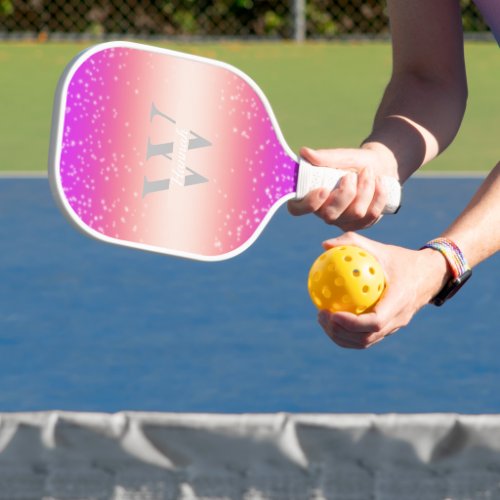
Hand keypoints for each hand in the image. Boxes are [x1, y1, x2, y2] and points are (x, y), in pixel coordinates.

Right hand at [287, 145, 397, 230]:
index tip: (323, 189)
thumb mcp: (341, 156)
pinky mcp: (361, 224)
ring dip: (365, 189)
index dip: (308, 204)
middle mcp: (324, 212)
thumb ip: (324, 157)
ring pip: (355, 213)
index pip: (297, 209)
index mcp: (310, 196)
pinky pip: (371, 215)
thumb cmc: (353, 161)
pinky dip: (378, 195)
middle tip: (351, 175)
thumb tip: (304, 152)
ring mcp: (343, 221)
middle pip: (330, 215)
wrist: (379, 166)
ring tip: (368, 172)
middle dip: (346, 193)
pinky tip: (379, 181)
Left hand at [316, 232, 450, 348]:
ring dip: (341, 336)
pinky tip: (331, 318)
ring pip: (365, 342)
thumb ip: (353, 243)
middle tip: (321, 315)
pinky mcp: (389, 329)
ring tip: (322, 319)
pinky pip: (366, 337)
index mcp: (399, 301)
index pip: (375, 322)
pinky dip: (347, 333)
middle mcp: (398, 319)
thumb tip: (324, 245)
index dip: (352, 323)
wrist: (429, 275)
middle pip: (366, 338)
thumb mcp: (380, 248)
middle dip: (340, 332)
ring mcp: (394, 327)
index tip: (332, 313)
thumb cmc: (401, 259)